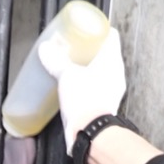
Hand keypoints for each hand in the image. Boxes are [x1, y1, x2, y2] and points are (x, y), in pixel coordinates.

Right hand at [38, 27, 126, 153]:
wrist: (91, 133)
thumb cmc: (84, 100)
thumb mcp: (66, 76)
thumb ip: (56, 61)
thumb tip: (46, 49)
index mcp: (112, 60)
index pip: (111, 36)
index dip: (99, 30)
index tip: (86, 30)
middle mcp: (117, 74)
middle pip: (106, 54)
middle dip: (91, 50)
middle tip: (75, 49)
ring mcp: (113, 91)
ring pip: (103, 72)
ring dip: (90, 68)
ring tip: (73, 67)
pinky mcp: (106, 105)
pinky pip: (99, 88)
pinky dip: (88, 84)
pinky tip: (75, 87)